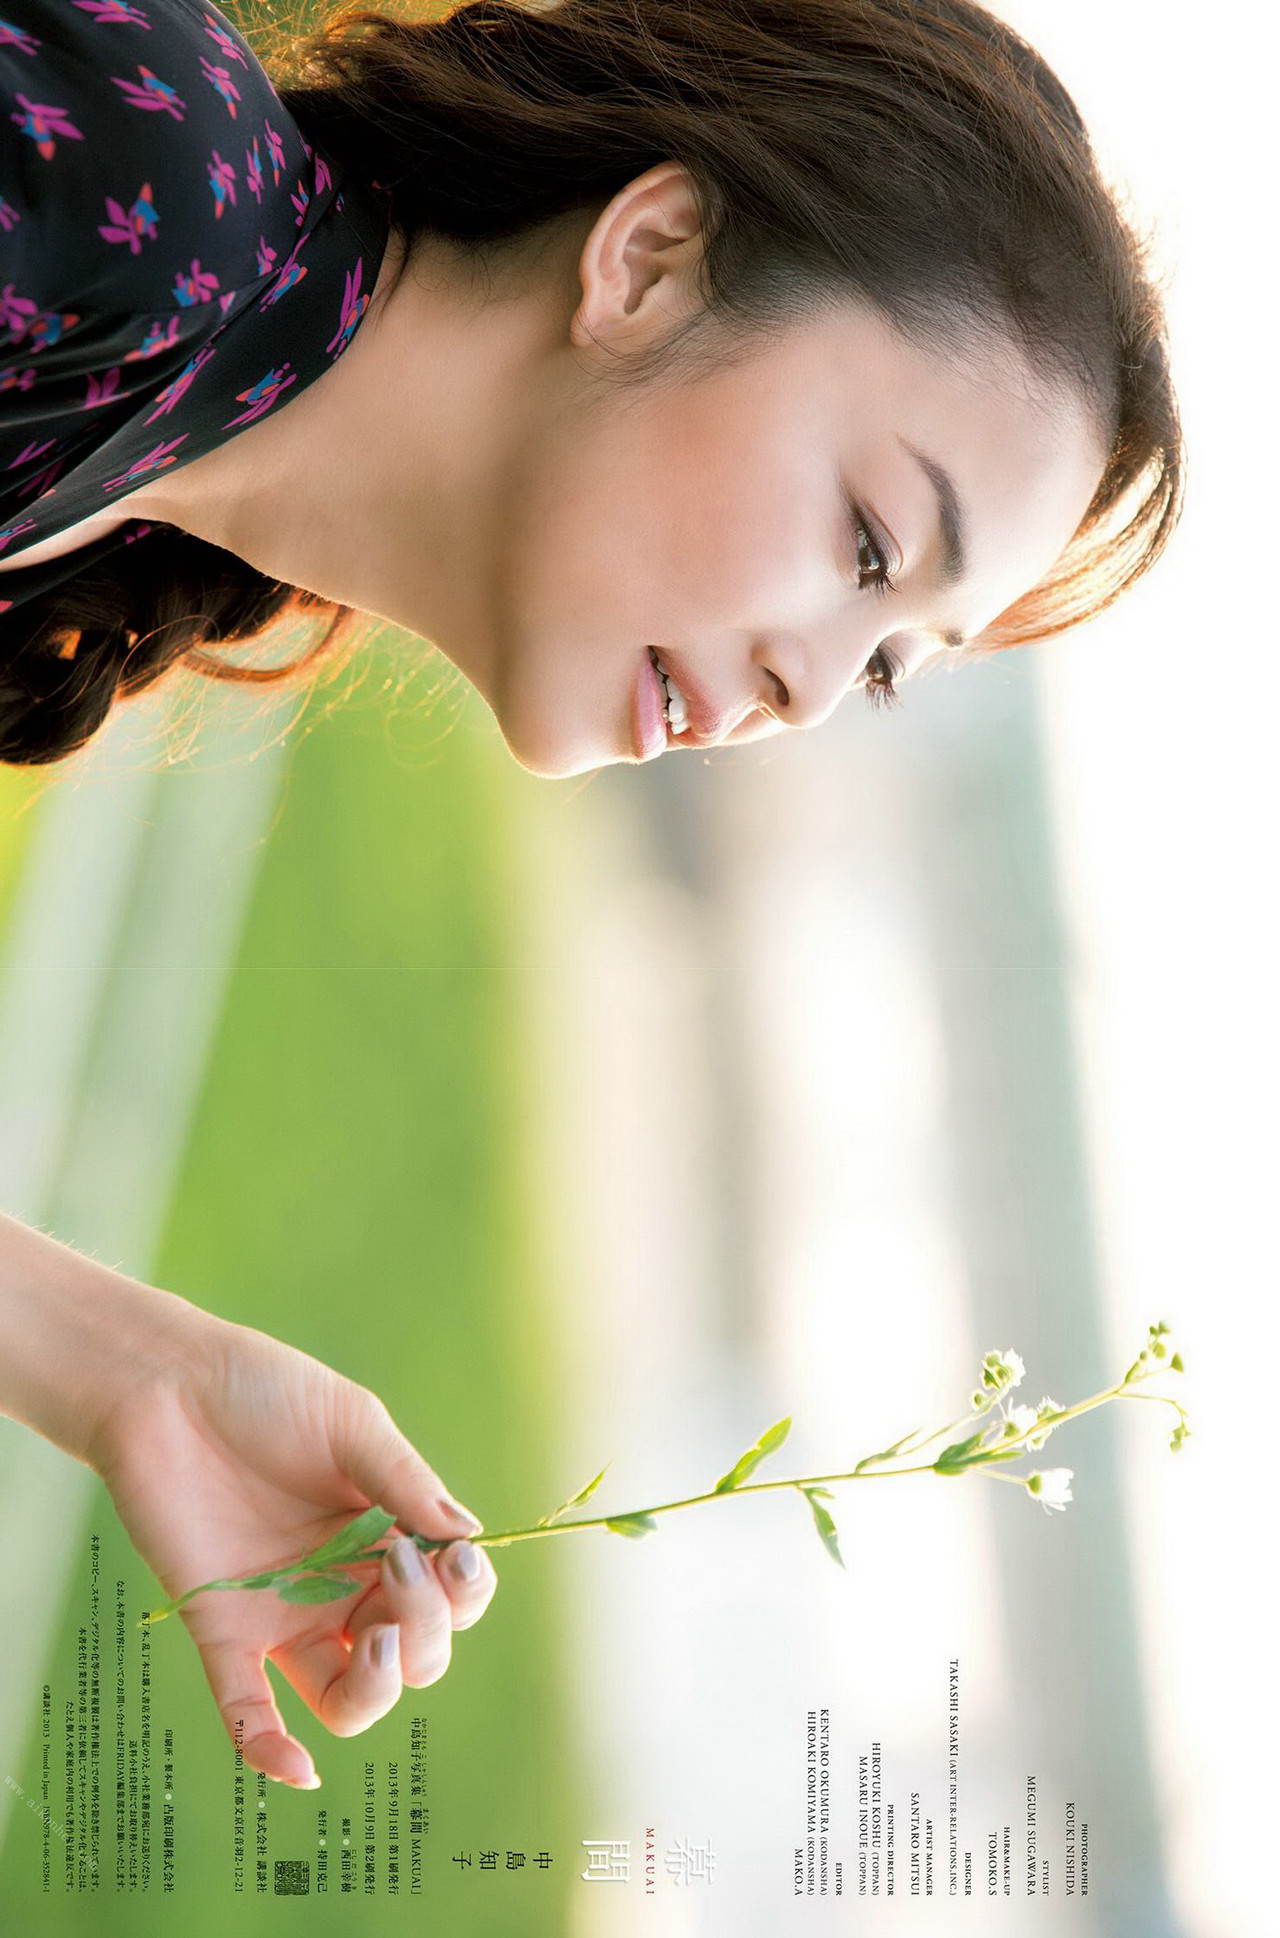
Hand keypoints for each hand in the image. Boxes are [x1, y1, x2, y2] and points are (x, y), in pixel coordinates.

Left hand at [87, 1307, 496, 1787]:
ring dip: (376, 1691)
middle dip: (426, 1629)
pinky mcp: (222, 1629)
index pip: (451, 1596)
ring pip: (349, 1699)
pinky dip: (271, 1749)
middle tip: (397, 1565)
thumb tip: (470, 1538)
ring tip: (375, 1647)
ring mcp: (285, 1614)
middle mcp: (344, 1586)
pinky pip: (248, 1711)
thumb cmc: (264, 1391)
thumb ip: (407, 1483)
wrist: (166, 1385)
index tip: (449, 1555)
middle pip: (413, 1655)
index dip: (464, 1593)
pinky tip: (298, 1770)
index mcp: (388, 1536)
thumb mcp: (351, 1424)